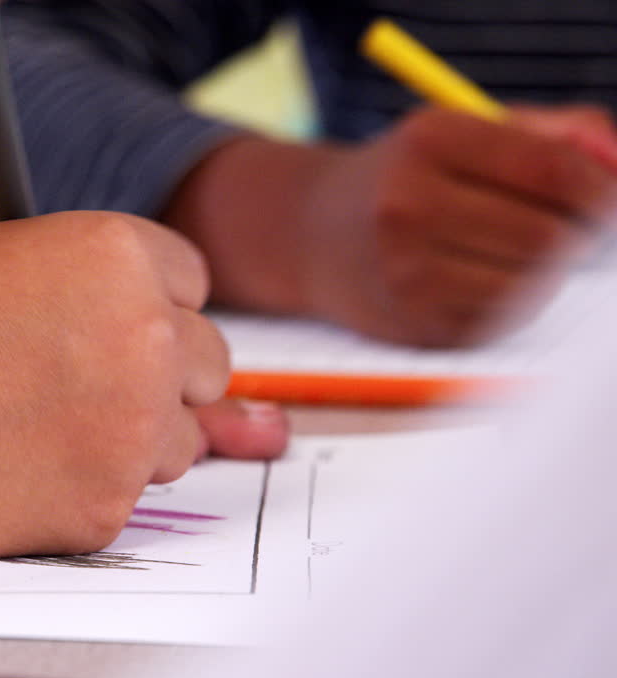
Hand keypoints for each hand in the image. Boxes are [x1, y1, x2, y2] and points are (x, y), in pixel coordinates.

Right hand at [0, 211, 251, 559]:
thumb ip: (70, 281)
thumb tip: (123, 316)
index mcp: (117, 256)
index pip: (189, 280)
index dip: (144, 299)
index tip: (109, 318)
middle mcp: (144, 341)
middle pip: (205, 362)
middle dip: (154, 368)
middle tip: (79, 378)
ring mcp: (129, 435)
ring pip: (174, 439)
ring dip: (126, 433)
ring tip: (29, 424)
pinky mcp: (100, 514)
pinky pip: (121, 497)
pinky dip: (78, 488)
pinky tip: (4, 469)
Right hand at [300, 106, 616, 345]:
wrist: (312, 235)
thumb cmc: (408, 177)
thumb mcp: (468, 132)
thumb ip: (557, 133)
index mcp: (428, 141)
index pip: (553, 172)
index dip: (602, 188)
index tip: (605, 195)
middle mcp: (407, 205)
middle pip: (549, 236)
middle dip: (581, 235)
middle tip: (575, 229)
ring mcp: (405, 271)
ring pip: (533, 282)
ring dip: (547, 270)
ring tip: (520, 251)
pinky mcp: (413, 322)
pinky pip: (504, 316)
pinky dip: (515, 299)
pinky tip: (487, 279)